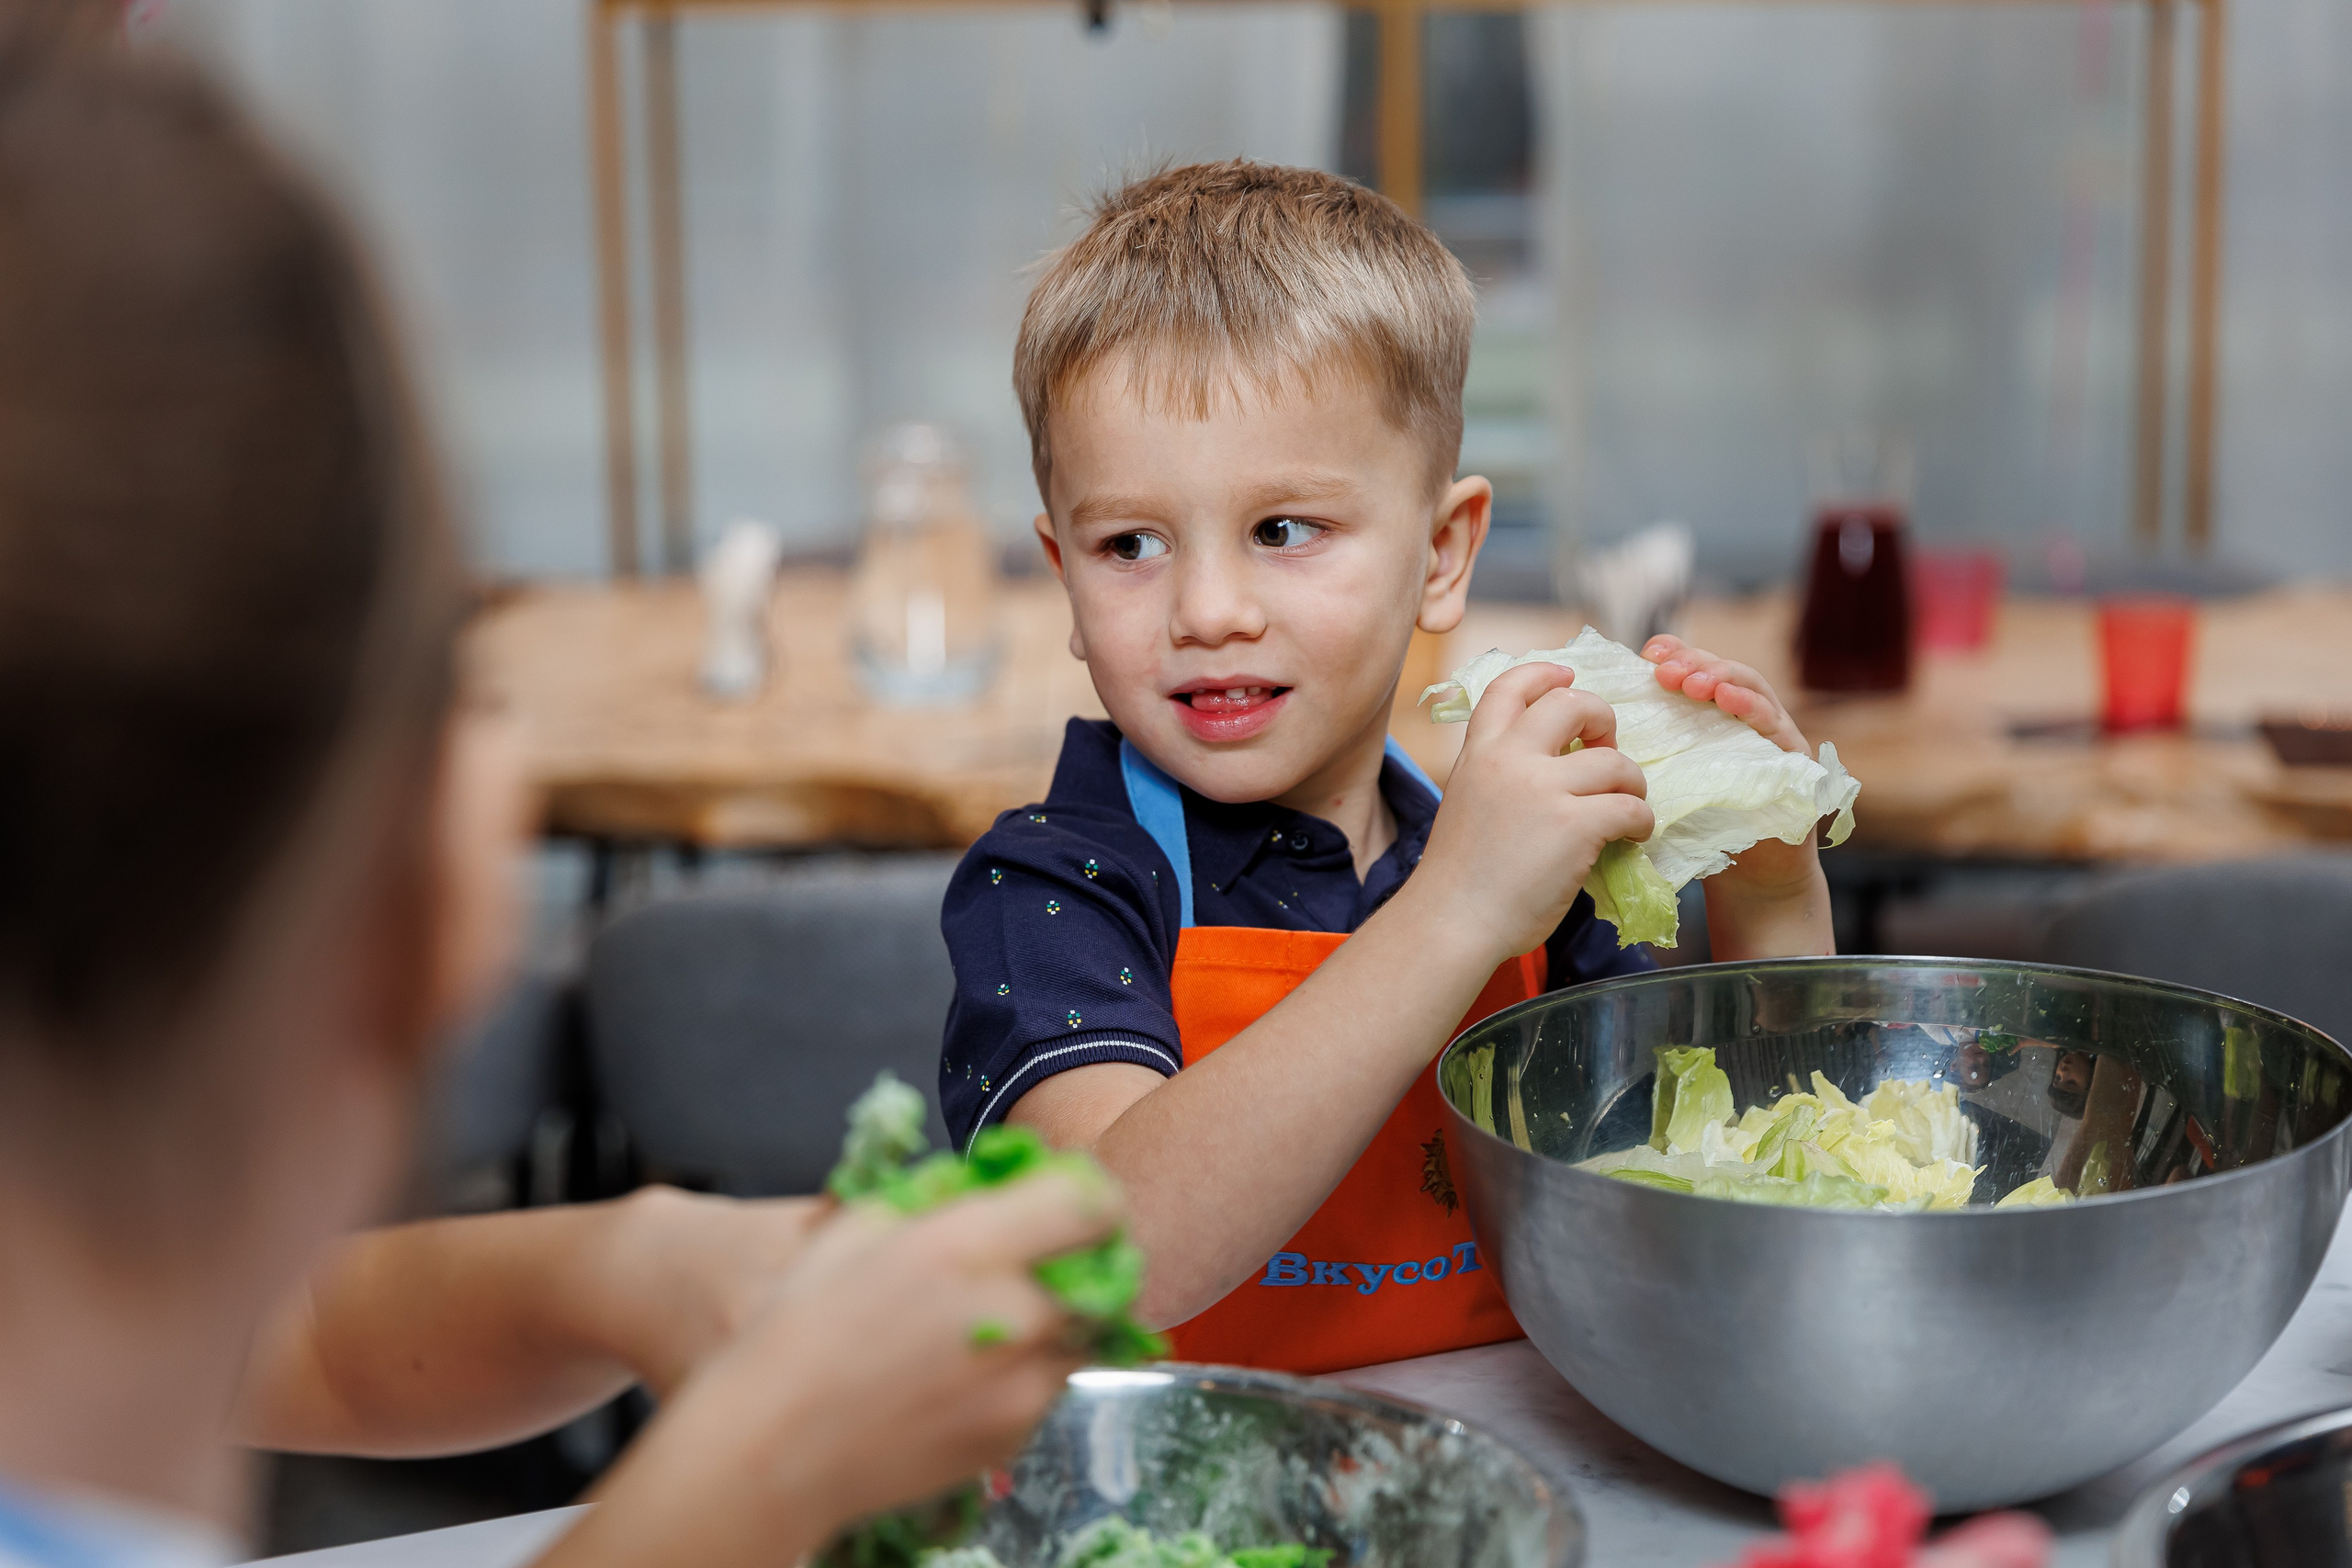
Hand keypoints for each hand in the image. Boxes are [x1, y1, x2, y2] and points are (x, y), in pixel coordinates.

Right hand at [550, 1175, 1119, 1567]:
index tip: (1074, 1199)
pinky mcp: (1013, 1437)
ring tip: (1007, 1313)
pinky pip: (1050, 1389)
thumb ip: (940, 1197)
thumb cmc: (797, 1326)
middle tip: (1051, 1255)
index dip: (1089, 1195)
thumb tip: (999, 1179)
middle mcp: (1009, 1315)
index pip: (1088, 1203)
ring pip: (1084, 1335)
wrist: (770, 1445)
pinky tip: (976, 1366)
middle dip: (1083, 1259)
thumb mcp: (858, 1225)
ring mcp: (1019, 1386)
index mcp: (965, 1247)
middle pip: (1102, 1272)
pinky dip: (1031, 1372)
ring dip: (1061, 1318)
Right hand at [1410, 661, 1653, 964]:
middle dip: (1602, 719)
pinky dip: (1641, 821)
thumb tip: (1559, 771)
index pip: (1510, 686)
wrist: (1453, 922)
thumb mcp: (1467, 802)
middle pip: (1571, 704)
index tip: (1567, 674)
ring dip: (1632, 783)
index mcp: (1479, 753)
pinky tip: (1632, 836)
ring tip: (1628, 806)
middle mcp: (1509, 759)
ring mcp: (1543, 790)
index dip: (1545, 673)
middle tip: (1607, 749)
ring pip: (1615, 762)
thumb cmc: (1459, 878)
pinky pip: (1630, 808)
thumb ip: (1501, 776)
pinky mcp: (1575, 825)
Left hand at [1642, 634, 1819, 897]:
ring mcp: (1772, 735)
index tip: (1646, 654)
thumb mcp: (1662, 787)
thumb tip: (1591, 732)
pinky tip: (1728, 700)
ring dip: (1720, 678)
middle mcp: (1743, 719)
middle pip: (1720, 673)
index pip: (1693, 672)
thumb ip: (1643, 756)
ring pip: (1749, 689)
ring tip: (1693, 680)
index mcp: (1708, 719)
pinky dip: (1751, 707)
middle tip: (1664, 666)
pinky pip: (1775, 724)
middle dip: (1693, 662)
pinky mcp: (1794, 759)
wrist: (1749, 882)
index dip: (1674, 655)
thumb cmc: (1699, 834)